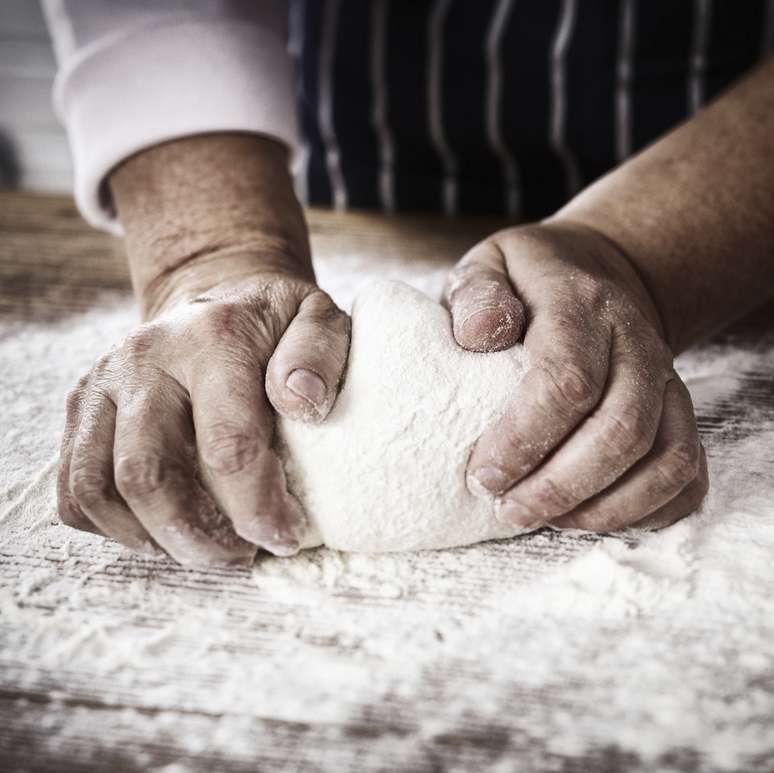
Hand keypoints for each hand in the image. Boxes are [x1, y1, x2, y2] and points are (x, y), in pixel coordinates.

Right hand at [58, 266, 349, 564]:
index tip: (285, 537)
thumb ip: (319, 354)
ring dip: (150, 538)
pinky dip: (111, 526)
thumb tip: (303, 405)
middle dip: (195, 538)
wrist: (213, 297)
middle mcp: (143, 359)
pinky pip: (73, 488)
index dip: (256, 509)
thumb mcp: (318, 318)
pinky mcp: (82, 406)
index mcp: (211, 341)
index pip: (227, 446)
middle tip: (239, 555)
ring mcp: (102, 383)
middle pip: (145, 476)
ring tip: (201, 547)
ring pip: (97, 489)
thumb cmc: (273, 322)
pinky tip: (160, 528)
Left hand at [445, 219, 707, 531]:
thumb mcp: (490, 266)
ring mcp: (667, 381)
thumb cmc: (529, 282)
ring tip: (545, 520)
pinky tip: (593, 518)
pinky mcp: (680, 412)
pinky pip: (686, 474)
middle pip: (621, 429)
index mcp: (581, 306)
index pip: (567, 380)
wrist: (598, 273)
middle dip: (560, 486)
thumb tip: (478, 336)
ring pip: (665, 459)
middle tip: (508, 511)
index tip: (484, 475)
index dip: (525, 439)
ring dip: (604, 508)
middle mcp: (637, 344)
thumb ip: (476, 295)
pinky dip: (647, 511)